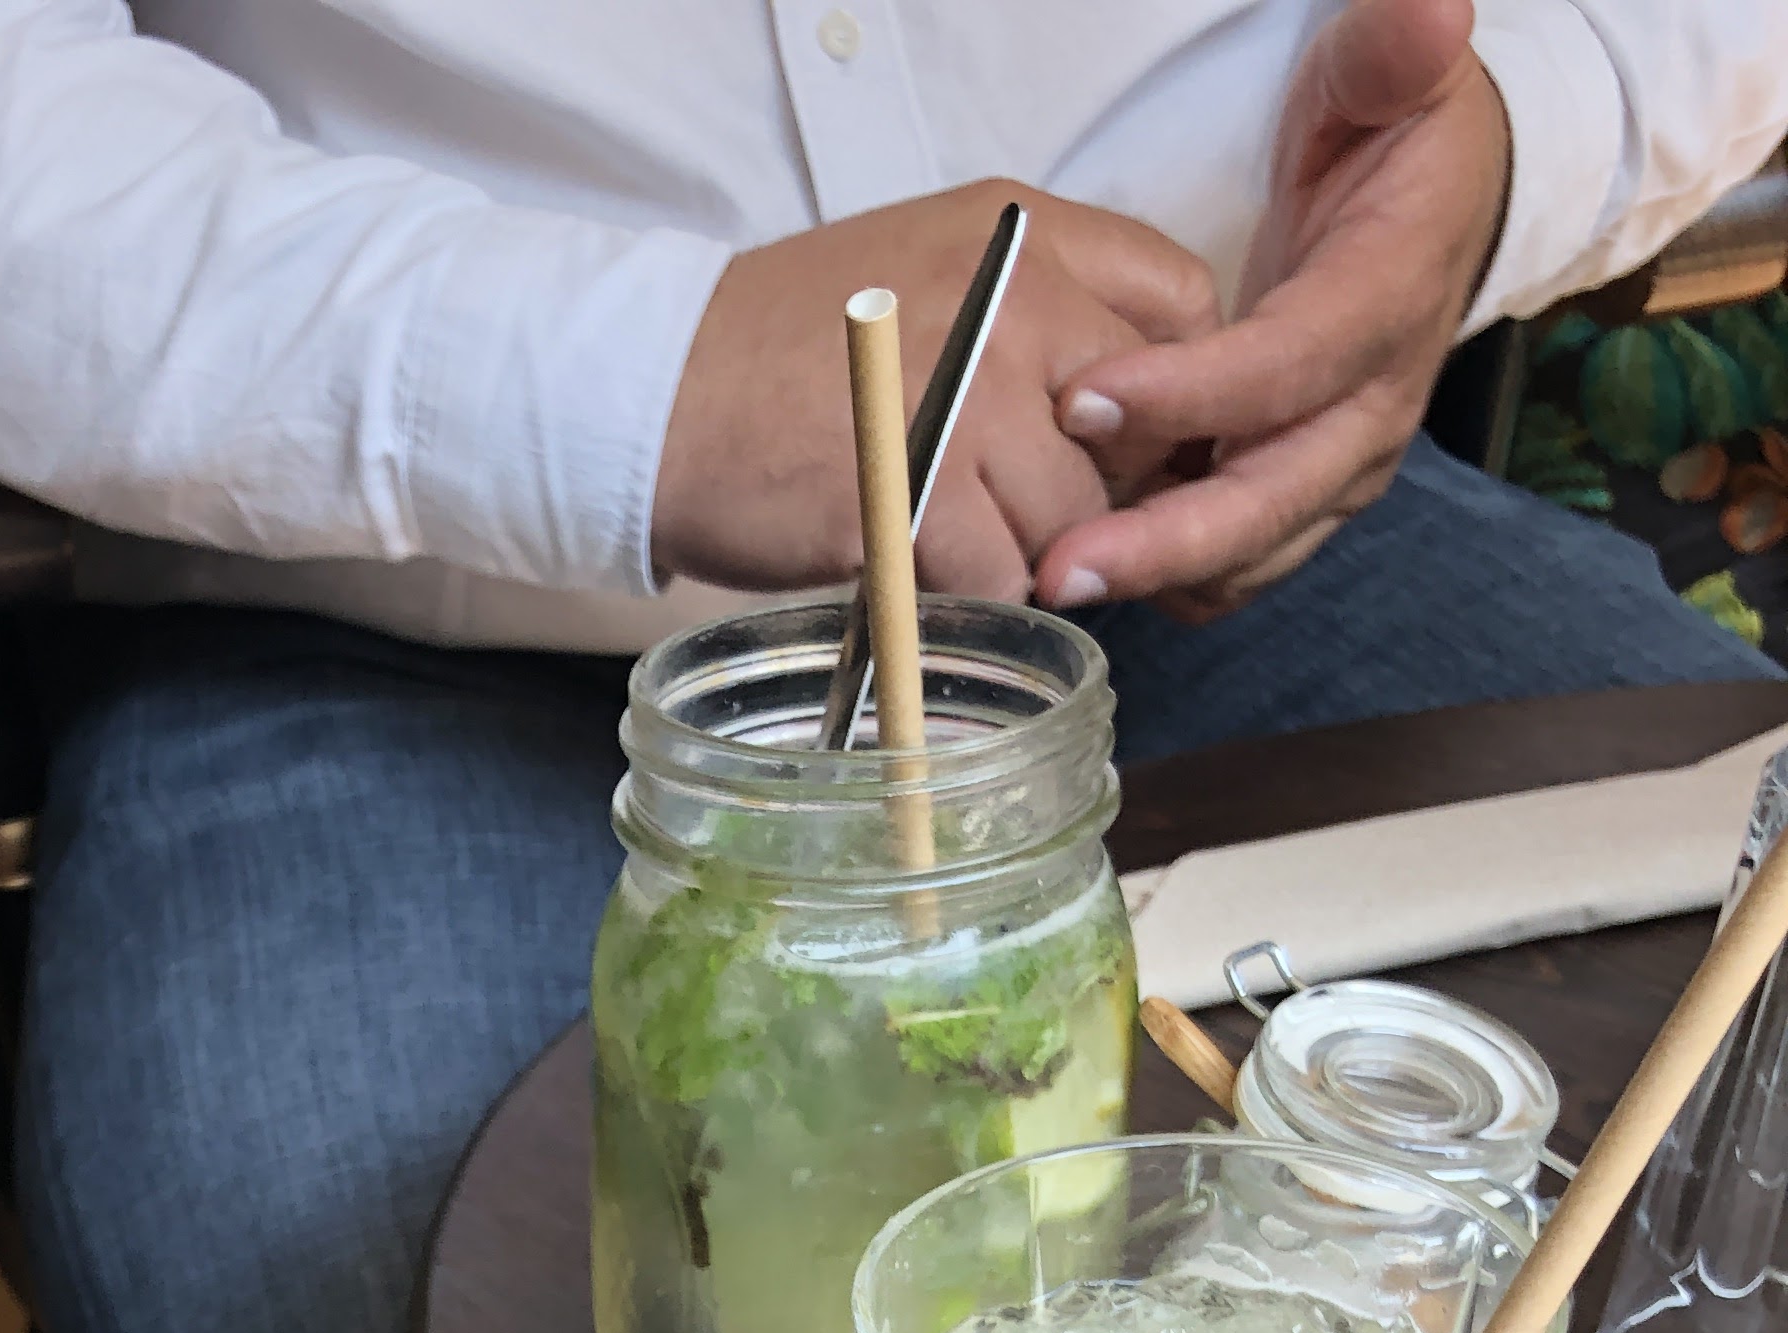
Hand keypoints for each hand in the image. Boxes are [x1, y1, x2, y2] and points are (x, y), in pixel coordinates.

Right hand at [652, 180, 1219, 599]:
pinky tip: (913, 565)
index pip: (1178, 305)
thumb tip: (1125, 414)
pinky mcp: (921, 492)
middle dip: (1097, 493)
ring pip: (1073, 519)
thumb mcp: (930, 276)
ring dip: (1023, 554)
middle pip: (1139, 431)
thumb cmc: (784, 354)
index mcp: (1022, 234)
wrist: (657, 394)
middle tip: (1026, 514)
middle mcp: (1014, 298)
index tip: (1114, 441)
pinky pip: (1000, 576)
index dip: (1162, 394)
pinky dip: (961, 595)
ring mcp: (970, 395)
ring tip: (951, 538)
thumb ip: (1034, 312)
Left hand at [1033, 0, 1509, 618]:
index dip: (1193, 394)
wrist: (1447, 201)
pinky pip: (1242, 562)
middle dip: (1163, 542)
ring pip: (1254, 550)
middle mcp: (1374, 404)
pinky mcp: (1309, 494)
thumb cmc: (1398, 134)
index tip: (1087, 395)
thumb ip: (1392, 48)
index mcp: (1388, 299)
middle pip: (1270, 499)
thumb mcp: (1392, 71)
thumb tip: (1424, 15)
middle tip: (1059, 565)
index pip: (1289, 366)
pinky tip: (1096, 569)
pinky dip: (1173, 576)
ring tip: (1054, 582)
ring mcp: (1342, 462)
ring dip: (1157, 576)